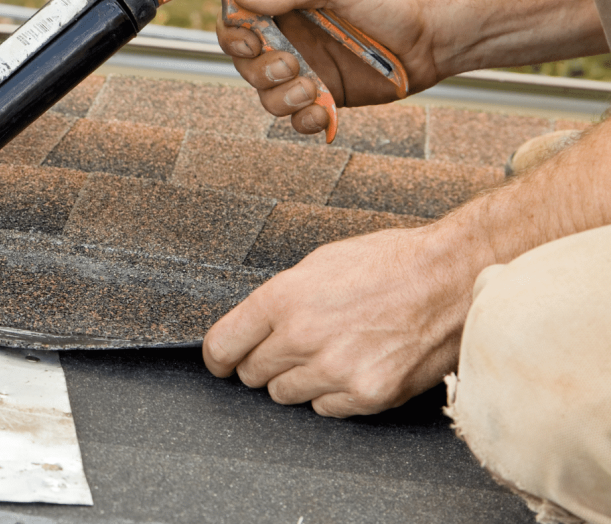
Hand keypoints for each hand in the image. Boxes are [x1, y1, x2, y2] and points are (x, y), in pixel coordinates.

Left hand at [202, 223, 488, 416]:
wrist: (452, 279)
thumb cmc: (390, 263)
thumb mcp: (319, 264)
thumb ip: (280, 299)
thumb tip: (253, 326)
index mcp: (283, 298)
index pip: (222, 346)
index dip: (219, 357)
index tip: (222, 362)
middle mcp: (302, 337)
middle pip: (252, 374)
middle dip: (263, 363)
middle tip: (288, 349)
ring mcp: (336, 370)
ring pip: (285, 395)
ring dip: (298, 380)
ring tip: (329, 353)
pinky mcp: (368, 394)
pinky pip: (326, 409)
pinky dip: (334, 394)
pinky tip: (355, 366)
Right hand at [216, 0, 445, 134]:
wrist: (433, 36)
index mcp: (284, 4)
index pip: (236, 19)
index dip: (233, 33)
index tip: (251, 40)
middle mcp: (289, 38)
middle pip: (244, 63)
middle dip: (260, 69)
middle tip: (291, 63)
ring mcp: (305, 69)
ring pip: (265, 95)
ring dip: (281, 97)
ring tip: (312, 88)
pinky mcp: (325, 96)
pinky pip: (297, 119)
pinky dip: (304, 120)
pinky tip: (323, 111)